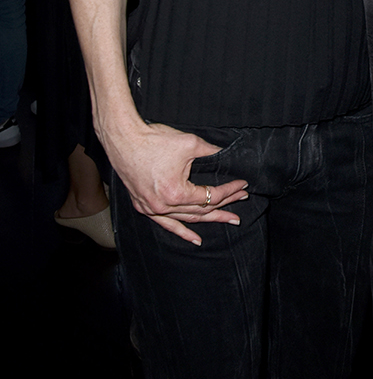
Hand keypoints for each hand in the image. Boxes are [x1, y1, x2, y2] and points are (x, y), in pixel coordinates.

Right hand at [98, 102, 248, 245]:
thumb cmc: (153, 140)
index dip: (230, 190)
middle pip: (202, 209)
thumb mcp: (189, 143)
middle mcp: (163, 206)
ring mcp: (152, 209)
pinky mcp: (143, 206)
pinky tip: (195, 239)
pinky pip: (166, 224)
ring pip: (187, 219)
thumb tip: (226, 155)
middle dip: (224, 205)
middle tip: (241, 201)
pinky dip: (181, 231)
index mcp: (176, 193)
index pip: (211, 196)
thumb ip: (211, 152)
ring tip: (228, 219)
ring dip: (208, 219)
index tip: (243, 185)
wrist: (123, 139)